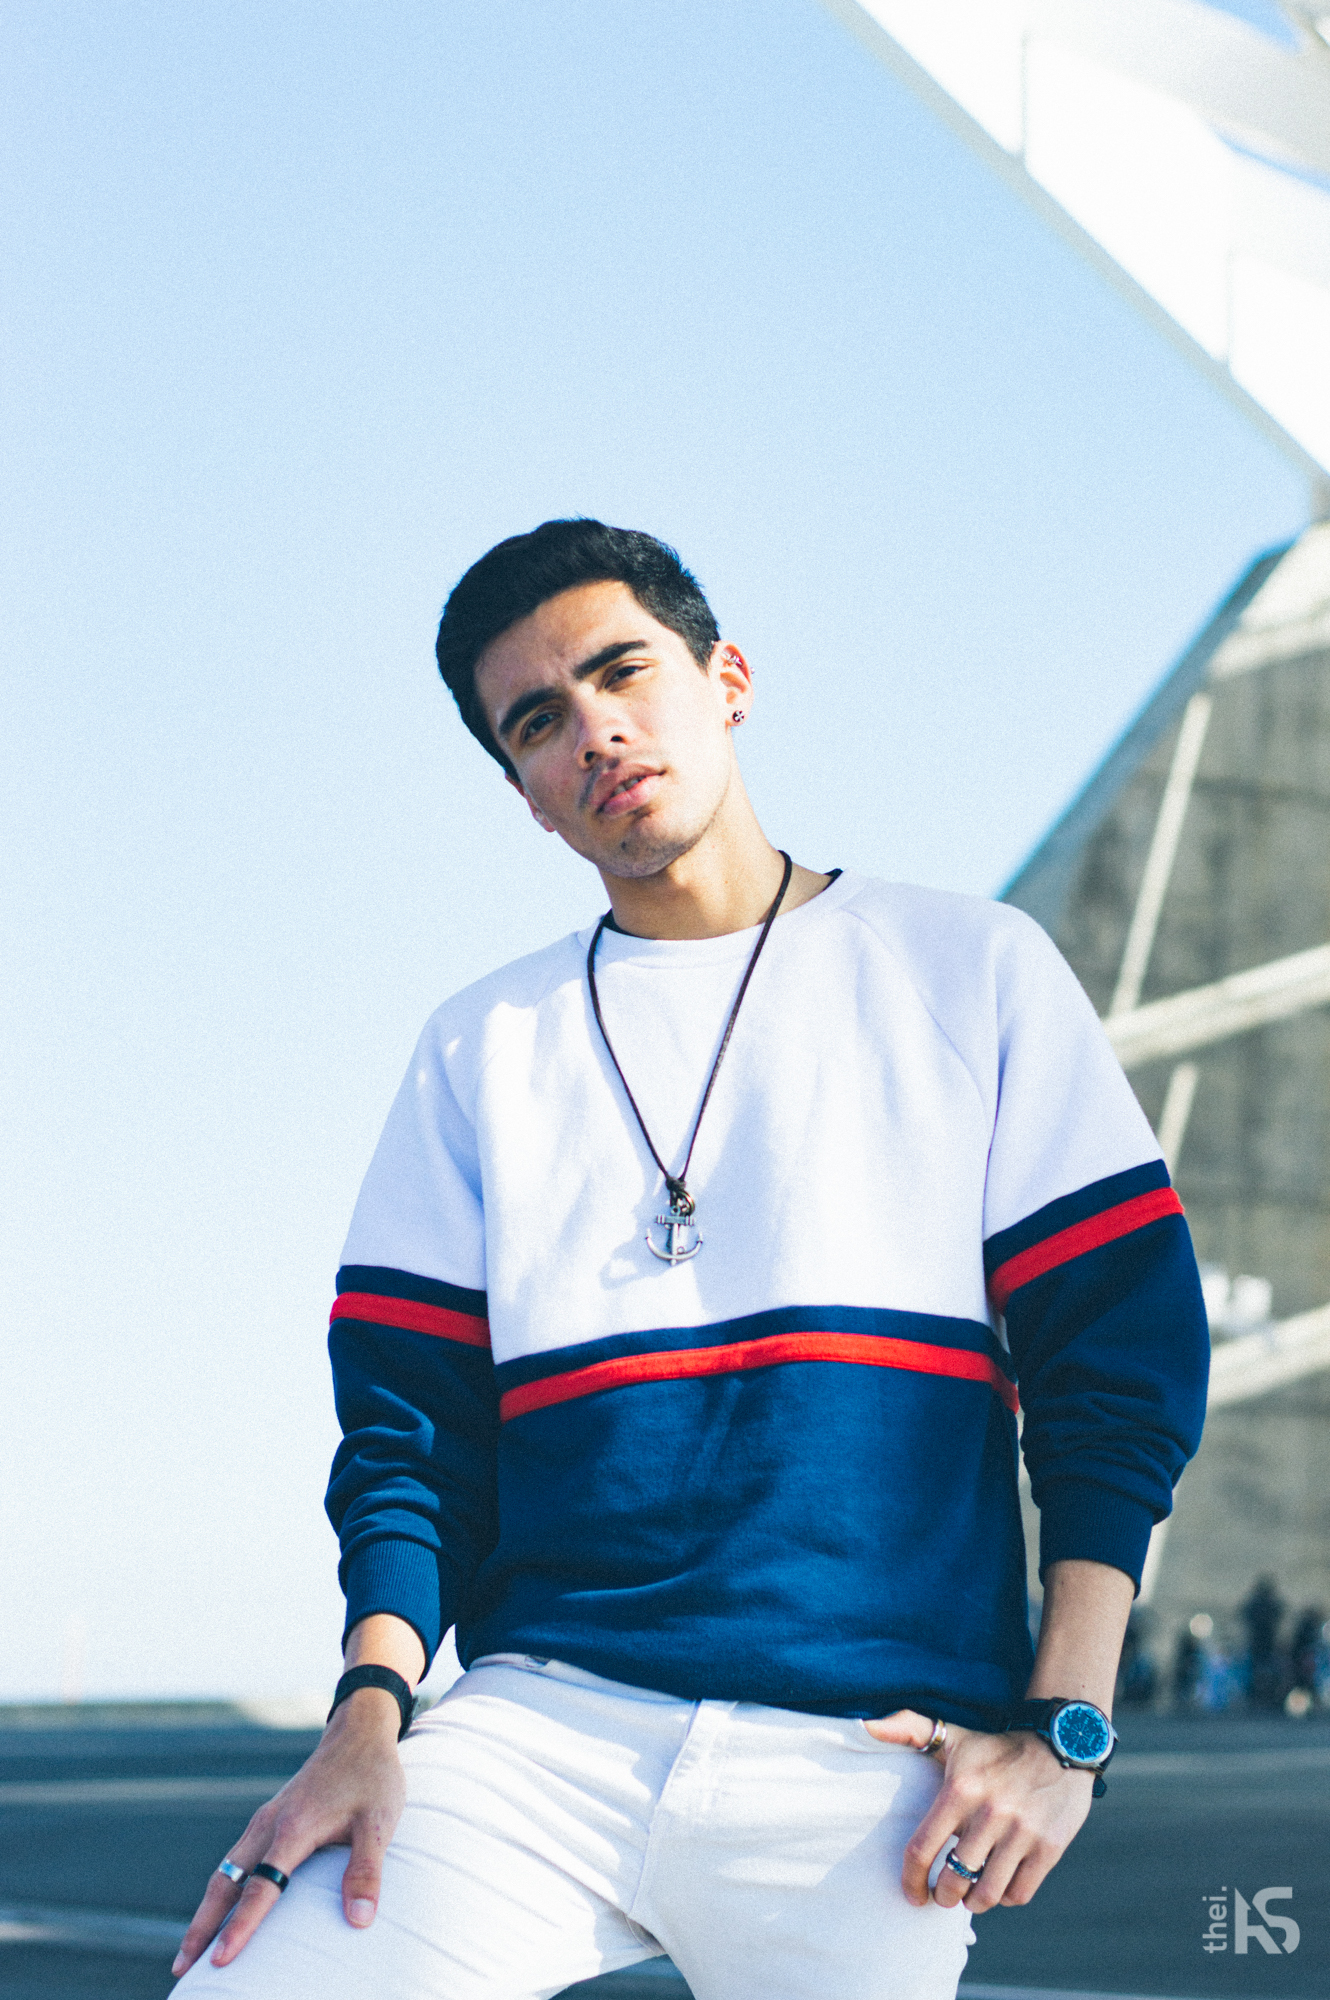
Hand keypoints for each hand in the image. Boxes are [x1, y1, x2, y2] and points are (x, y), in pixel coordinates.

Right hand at [172, 1688, 406, 1976]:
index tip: (220, 1961)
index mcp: (294, 1828)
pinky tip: (220, 1909)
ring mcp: (265, 1822)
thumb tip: (360, 1921)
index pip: (260, 1889)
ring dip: (205, 1911)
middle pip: (225, 1884)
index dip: (240, 1927)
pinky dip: (221, 1890)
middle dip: (201, 1927)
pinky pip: (236, 1860)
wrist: (359, 1733)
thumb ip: (367, 1870)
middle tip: (180, 1969)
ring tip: (190, 1951)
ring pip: (225, 1872)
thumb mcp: (380, 1822)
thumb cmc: (372, 1778)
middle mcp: (269, 1826)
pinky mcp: (268, 1820)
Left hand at [864, 1708, 1092, 1913]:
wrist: (1062, 1744)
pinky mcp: (1049, 1848)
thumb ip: (909, 1729)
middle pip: (954, 1879)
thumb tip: (866, 1727)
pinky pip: (1020, 1893)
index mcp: (960, 1789)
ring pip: (987, 1893)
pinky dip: (1006, 1897)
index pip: (922, 1848)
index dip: (911, 1879)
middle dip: (944, 1895)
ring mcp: (1022, 1832)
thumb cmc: (997, 1748)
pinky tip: (1001, 1882)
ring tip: (971, 1893)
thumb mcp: (954, 1735)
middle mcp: (990, 1812)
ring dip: (975, 1901)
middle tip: (945, 1893)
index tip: (912, 1894)